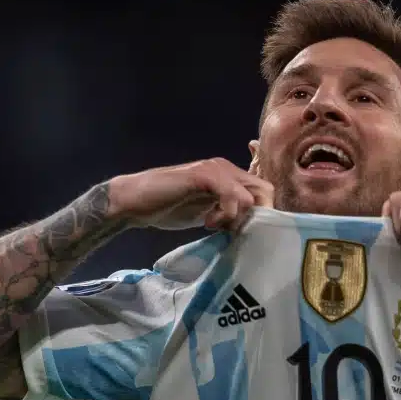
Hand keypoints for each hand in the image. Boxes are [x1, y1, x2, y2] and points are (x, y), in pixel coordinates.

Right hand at [108, 158, 273, 230]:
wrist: (135, 201)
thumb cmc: (169, 208)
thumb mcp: (208, 214)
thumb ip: (228, 215)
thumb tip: (250, 229)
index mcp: (229, 176)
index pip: (263, 190)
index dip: (261, 212)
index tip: (242, 231)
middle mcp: (226, 168)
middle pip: (265, 190)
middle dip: (255, 216)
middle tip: (232, 231)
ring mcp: (216, 169)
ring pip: (251, 195)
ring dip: (237, 217)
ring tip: (214, 225)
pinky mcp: (204, 175)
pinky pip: (232, 195)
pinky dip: (226, 213)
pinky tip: (208, 223)